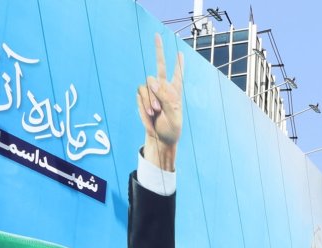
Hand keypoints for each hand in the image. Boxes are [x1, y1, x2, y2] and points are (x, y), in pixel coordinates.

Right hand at [137, 32, 182, 169]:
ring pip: (148, 85)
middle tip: (156, 35)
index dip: (179, 64)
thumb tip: (153, 81)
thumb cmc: (171, 128)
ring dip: (151, 99)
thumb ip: (166, 97)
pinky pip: (141, 94)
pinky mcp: (142, 97)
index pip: (178, 75)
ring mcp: (152, 92)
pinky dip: (144, 105)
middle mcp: (163, 88)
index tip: (180, 52)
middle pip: (159, 66)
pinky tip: (150, 114)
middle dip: (158, 50)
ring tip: (155, 112)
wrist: (159, 138)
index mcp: (176, 91)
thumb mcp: (174, 114)